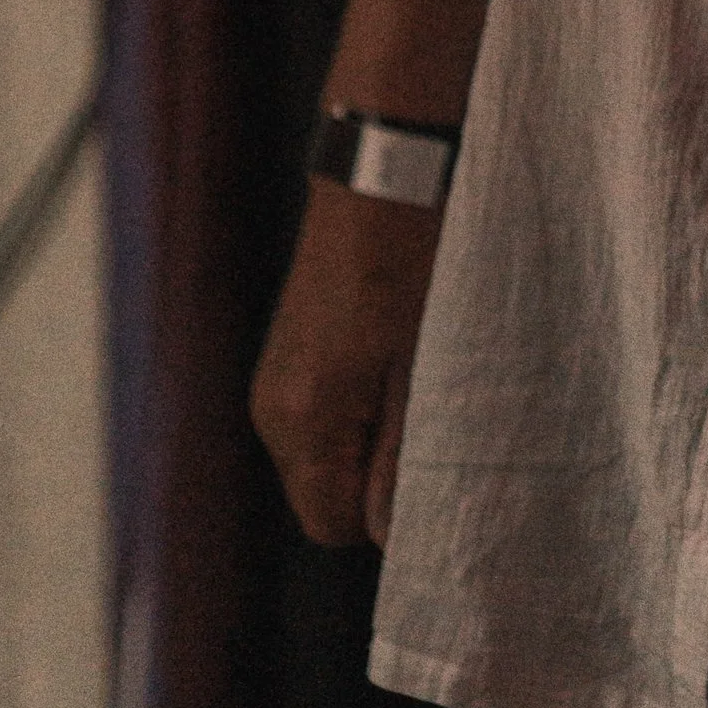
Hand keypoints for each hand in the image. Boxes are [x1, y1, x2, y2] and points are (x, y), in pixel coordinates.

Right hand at [250, 181, 443, 544]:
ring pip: (320, 457)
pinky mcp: (286, 355)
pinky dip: (354, 412)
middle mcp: (272, 407)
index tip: (434, 475)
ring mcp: (274, 380)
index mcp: (303, 417)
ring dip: (367, 443)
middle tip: (432, 423)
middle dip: (374, 481)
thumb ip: (405, 454)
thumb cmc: (415, 262)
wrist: (384, 174)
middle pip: (320, 495)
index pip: (329, 524)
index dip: (382, 517)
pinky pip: (316, 418)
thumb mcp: (426, 362)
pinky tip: (394, 363)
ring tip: (417, 383)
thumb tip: (389, 533)